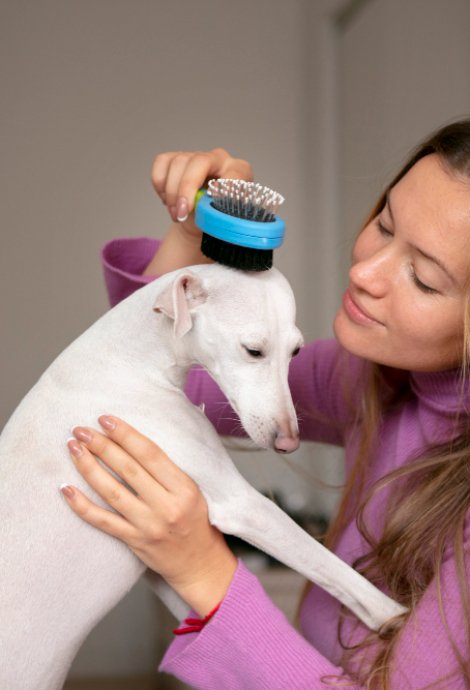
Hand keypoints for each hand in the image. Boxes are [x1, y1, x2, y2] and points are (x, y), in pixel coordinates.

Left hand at [61, 415, 237, 615]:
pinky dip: (82, 506)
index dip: (126, 434)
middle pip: (128, 470)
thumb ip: (168, 469)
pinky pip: (103, 521)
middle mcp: (166, 506)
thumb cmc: (196, 521)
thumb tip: (132, 440)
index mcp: (184, 488)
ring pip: (112, 492)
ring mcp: (148, 525)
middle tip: (81, 430)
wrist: (199, 563)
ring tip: (73, 449)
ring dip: (89, 468)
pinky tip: (67, 490)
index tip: (106, 420)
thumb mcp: (193, 490)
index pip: (150, 454)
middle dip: (102, 446)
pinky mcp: (134, 542)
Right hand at [151, 147, 252, 234]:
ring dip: (172, 193)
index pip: (233, 174)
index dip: (222, 188)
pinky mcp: (175, 159)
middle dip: (186, 188)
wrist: (202, 220)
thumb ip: (222, 215)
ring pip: (177, 163)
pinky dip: (160, 185)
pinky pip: (161, 164)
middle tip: (182, 213)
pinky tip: (169, 201)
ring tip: (177, 215)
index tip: (212, 202)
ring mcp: (196, 157)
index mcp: (239, 172)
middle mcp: (218, 159)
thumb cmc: (216, 219)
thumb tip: (214, 213)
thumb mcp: (225, 221)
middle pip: (199, 161)